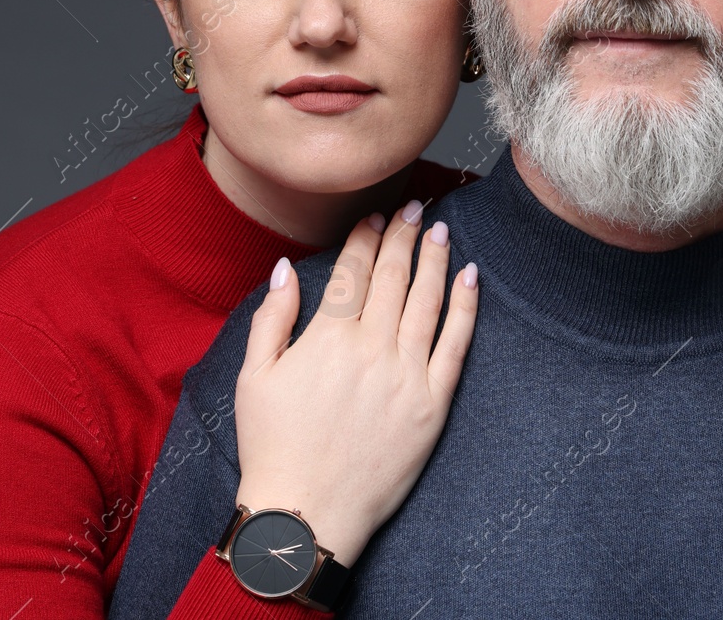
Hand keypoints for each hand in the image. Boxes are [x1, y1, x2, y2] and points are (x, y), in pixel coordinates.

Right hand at [233, 202, 479, 566]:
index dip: (367, 237)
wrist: (306, 516)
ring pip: (427, 301)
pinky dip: (466, 307)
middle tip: (416, 206)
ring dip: (434, 258)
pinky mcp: (433, 404)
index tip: (376, 215)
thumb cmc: (273, 448)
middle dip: (405, 235)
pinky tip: (470, 277)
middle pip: (393, 277)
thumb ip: (273, 318)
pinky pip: (456, 344)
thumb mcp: (252, 378)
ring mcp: (407, 376)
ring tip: (440, 229)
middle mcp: (371, 349)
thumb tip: (287, 269)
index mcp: (327, 339)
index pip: (354, 271)